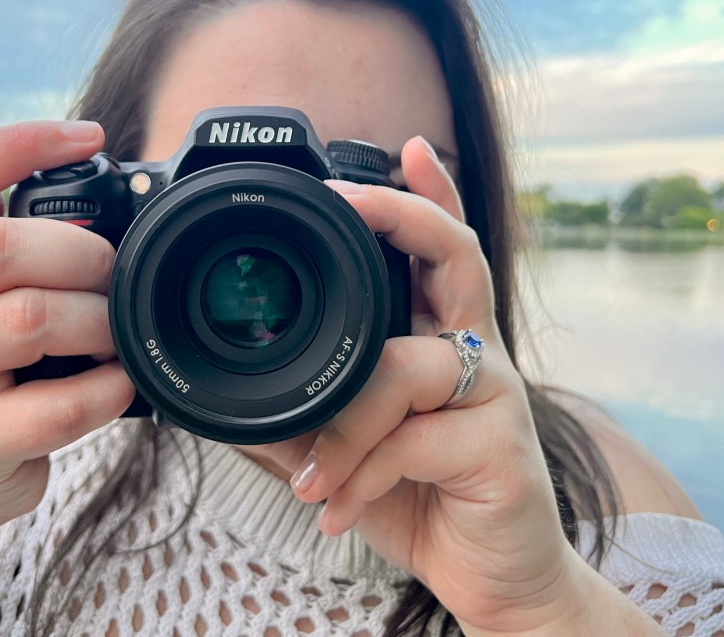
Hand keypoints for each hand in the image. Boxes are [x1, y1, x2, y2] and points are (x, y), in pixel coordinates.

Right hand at [0, 121, 134, 542]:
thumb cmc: (3, 379)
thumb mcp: (8, 308)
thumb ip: (48, 262)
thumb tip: (137, 215)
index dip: (18, 143)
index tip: (89, 135)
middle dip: (79, 254)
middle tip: (114, 278)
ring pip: (26, 321)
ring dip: (98, 325)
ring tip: (117, 340)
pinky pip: (48, 409)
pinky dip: (104, 393)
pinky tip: (119, 388)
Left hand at [245, 137, 584, 634]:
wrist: (487, 576)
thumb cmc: (418, 497)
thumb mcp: (350, 450)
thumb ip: (306, 417)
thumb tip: (221, 410)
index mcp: (439, 339)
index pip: (441, 251)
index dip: (431, 195)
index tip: (408, 148)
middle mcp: (475, 352)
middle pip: (458, 255)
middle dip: (405, 215)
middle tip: (351, 200)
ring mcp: (495, 396)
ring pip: (407, 367)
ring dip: (343, 427)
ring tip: (309, 475)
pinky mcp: (502, 449)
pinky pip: (414, 442)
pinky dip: (360, 476)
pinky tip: (335, 511)